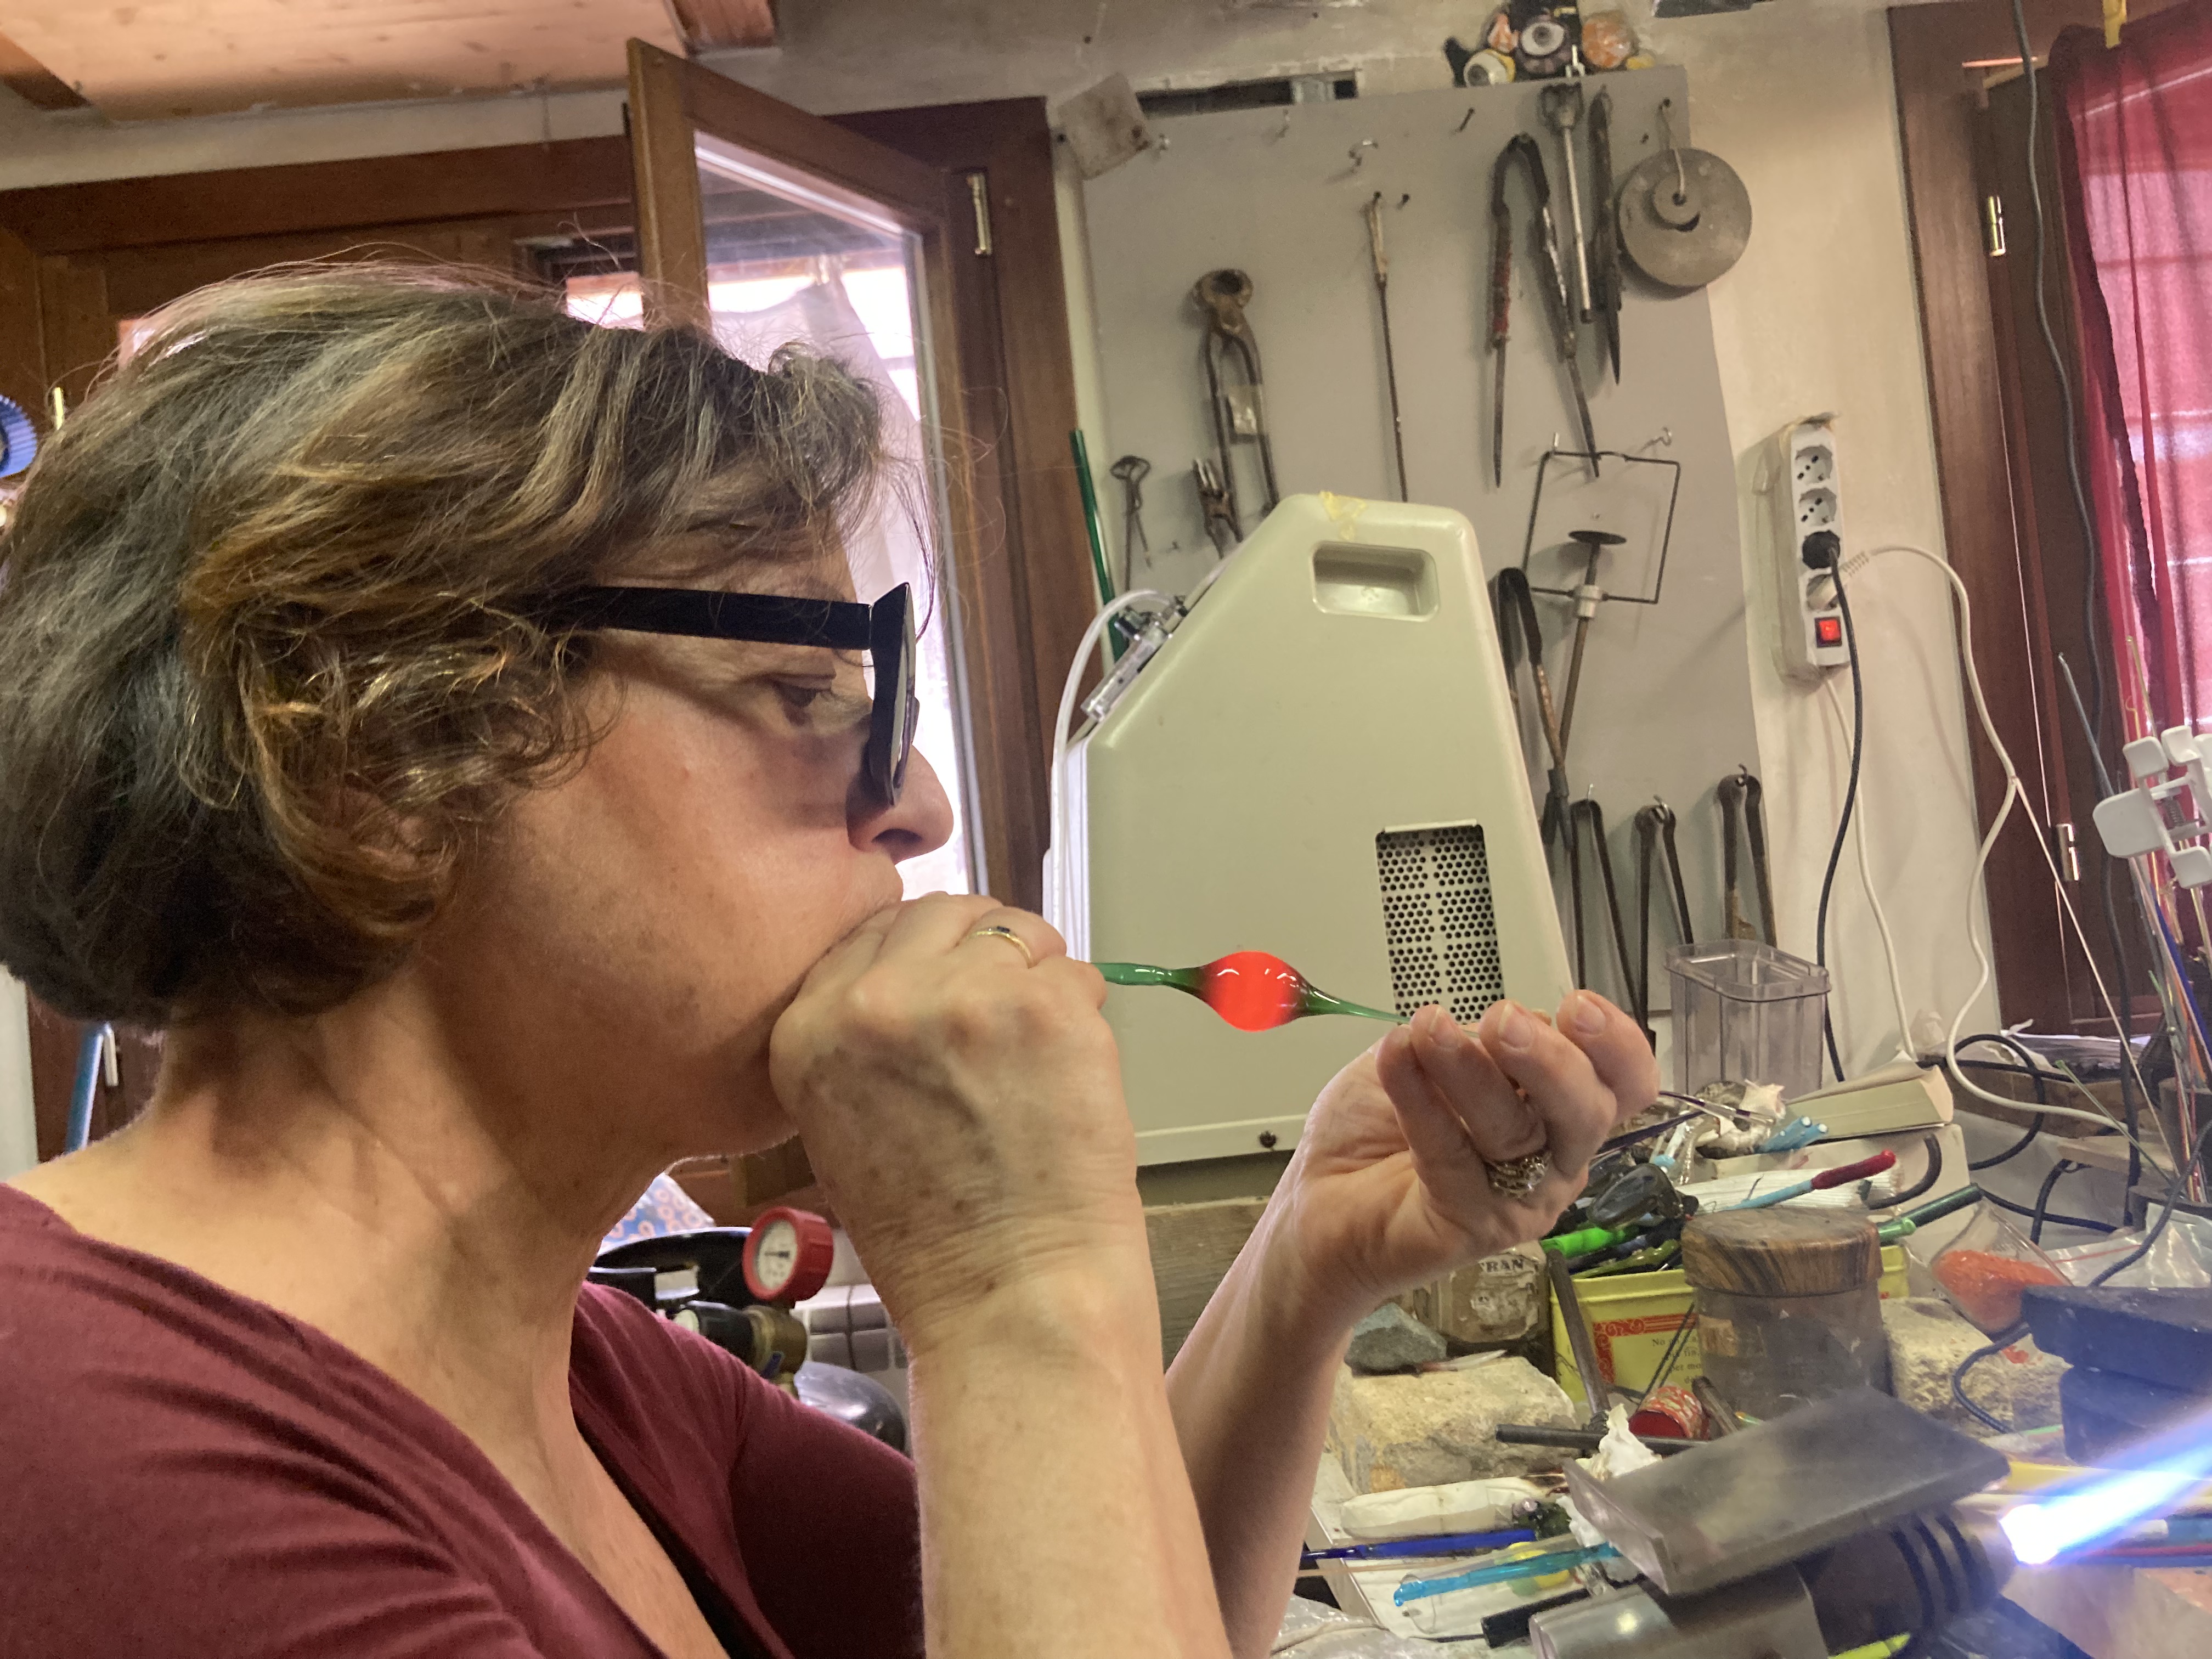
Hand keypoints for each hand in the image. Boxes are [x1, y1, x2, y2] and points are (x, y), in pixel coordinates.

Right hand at [768, 894, 1147, 1354]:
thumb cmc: (936, 1237)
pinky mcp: (1042, 1007)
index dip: (926, 954)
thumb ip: (866, 1036)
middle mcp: (872, 1002)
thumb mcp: (844, 1123)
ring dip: (1037, 980)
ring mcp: (961, 997)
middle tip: (1008, 1021)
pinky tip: (1067, 1081)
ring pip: (1017, 932)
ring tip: (1036, 1061)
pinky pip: (1075, 973)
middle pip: (943, 912)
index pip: (871, 929)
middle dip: (983, 952)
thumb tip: (924, 968)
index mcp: (806, 1030)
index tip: (952, 984)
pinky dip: (1082, 1017)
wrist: (1008, 1299)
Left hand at [1265, 992, 1656, 1328]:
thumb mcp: (1433, 1057)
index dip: (1617, 1045)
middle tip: (1502, 1020)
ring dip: (1469, 1071)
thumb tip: (1502, 1018)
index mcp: (1559, 1110)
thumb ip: (1476, 1041)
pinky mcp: (1471, 1227)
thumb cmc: (1379, 1129)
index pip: (1624, 1084)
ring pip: (1517, 1133)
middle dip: (1550, 1059)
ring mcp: (1518, 1201)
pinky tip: (1396, 1060)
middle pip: (1587, 1112)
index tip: (1578, 1005)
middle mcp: (1554, 1160)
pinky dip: (1421, 1101)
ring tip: (1427, 1029)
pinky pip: (1453, 1156)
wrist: (1318, 1202)